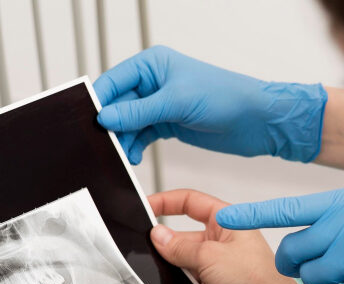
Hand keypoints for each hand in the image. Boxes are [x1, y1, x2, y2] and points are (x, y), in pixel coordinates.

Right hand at [94, 46, 326, 164]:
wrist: (254, 121)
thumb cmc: (224, 97)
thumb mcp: (176, 103)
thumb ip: (138, 112)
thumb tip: (105, 118)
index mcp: (152, 65)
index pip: (114, 81)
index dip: (99, 102)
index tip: (90, 123)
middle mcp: (153, 83)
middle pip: (118, 105)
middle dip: (111, 126)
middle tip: (106, 146)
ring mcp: (159, 104)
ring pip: (128, 123)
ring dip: (123, 140)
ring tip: (123, 156)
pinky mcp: (167, 123)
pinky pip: (141, 135)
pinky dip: (135, 146)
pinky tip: (134, 157)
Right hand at [149, 189, 311, 283]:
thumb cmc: (256, 279)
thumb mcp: (210, 256)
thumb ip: (179, 246)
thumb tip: (158, 236)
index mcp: (226, 221)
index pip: (191, 202)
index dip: (167, 202)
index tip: (146, 206)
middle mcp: (221, 240)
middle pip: (183, 232)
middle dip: (166, 239)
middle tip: (147, 243)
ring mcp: (216, 263)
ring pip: (182, 257)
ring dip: (173, 262)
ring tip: (164, 267)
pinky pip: (186, 277)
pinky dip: (178, 280)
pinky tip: (173, 282)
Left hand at [216, 184, 343, 283]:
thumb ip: (332, 217)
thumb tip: (305, 229)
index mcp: (340, 204)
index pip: (285, 210)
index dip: (252, 214)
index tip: (227, 217)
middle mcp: (343, 227)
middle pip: (290, 252)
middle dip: (293, 263)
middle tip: (309, 263)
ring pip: (308, 277)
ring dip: (320, 280)